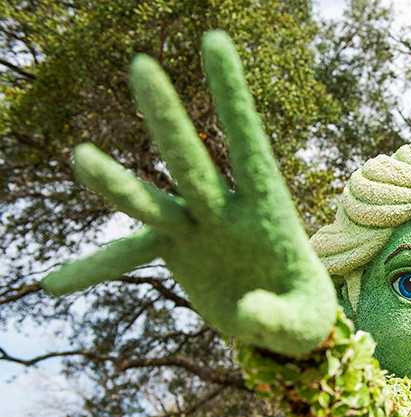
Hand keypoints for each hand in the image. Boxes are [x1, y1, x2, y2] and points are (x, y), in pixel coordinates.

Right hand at [42, 31, 335, 358]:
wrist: (282, 328)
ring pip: (154, 200)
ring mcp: (197, 226)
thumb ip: (278, 320)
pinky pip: (127, 257)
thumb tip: (248, 314)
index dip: (232, 97)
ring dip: (118, 182)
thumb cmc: (303, 317)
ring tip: (81, 158)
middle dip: (169, 119)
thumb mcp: (302, 325)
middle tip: (144, 66)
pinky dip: (94, 268)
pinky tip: (55, 284)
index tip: (214, 41)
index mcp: (268, 212)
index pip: (248, 146)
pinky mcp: (176, 249)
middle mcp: (226, 210)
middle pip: (193, 163)